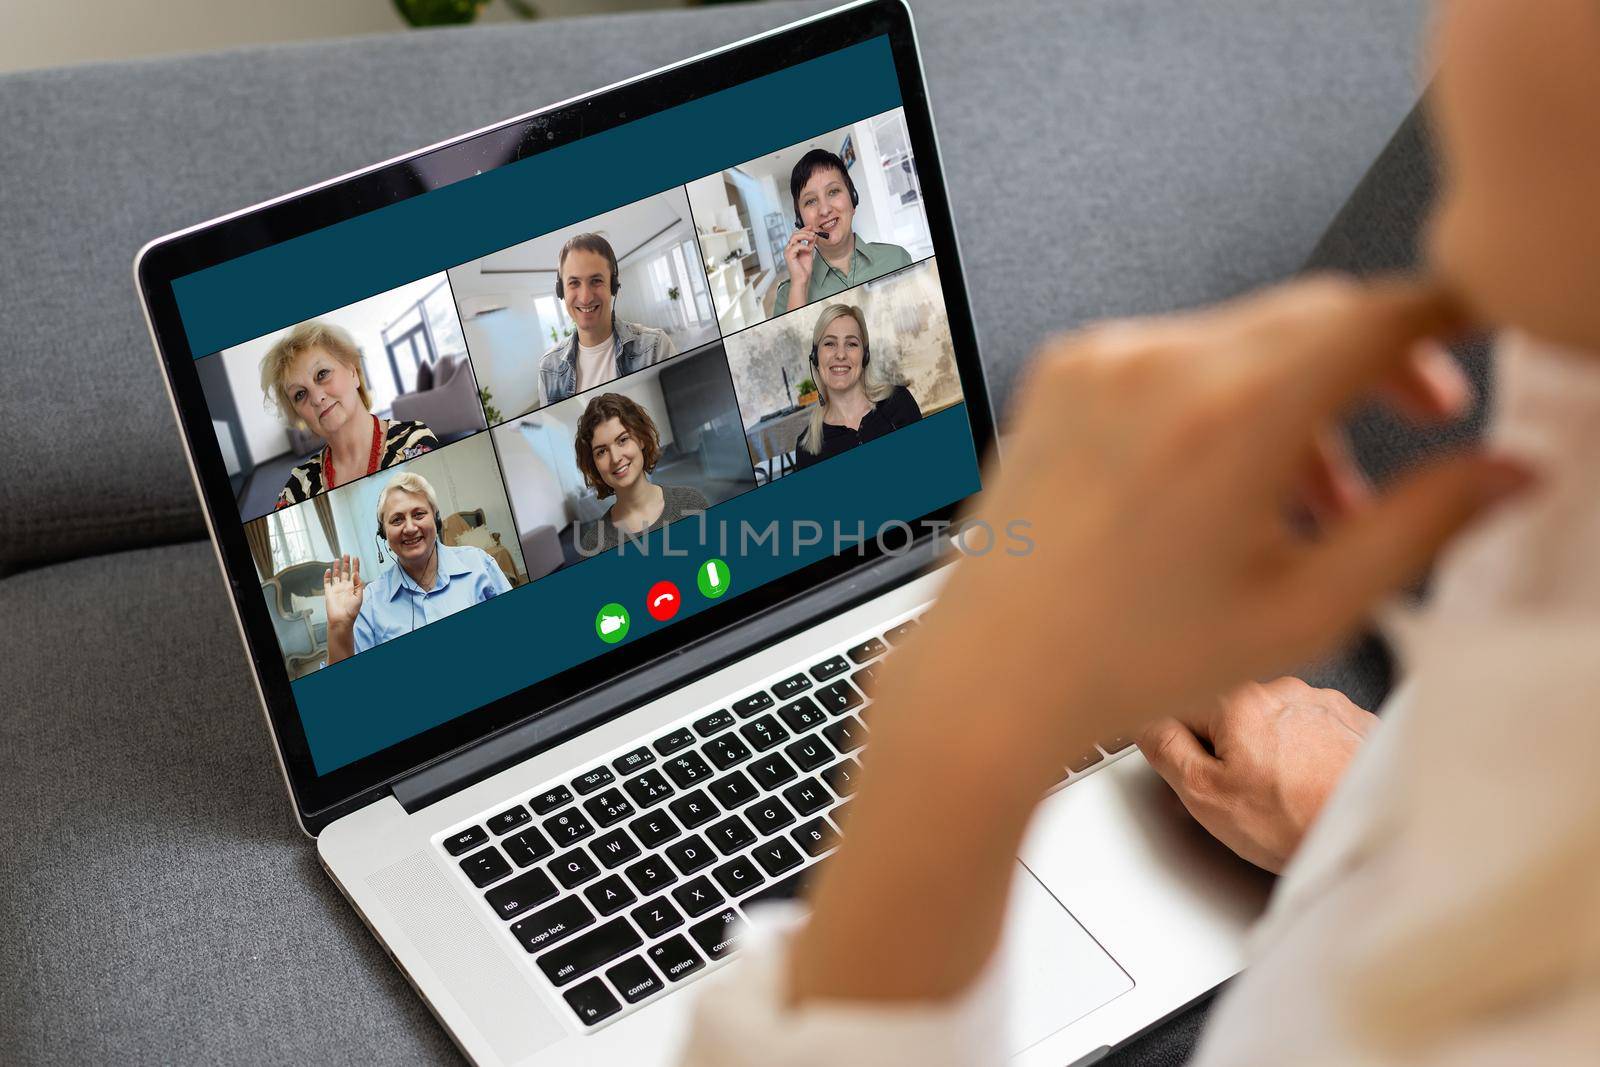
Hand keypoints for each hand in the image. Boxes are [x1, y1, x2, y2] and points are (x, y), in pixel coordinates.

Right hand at [323, 554, 363, 628]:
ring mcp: (336, 589)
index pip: (354, 574)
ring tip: (338, 559)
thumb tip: (357, 574)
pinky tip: (328, 570)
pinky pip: (327, 583)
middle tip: (346, 555)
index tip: (356, 558)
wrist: (341, 619)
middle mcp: (344, 587)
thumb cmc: (351, 611)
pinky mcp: (329, 592)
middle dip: (346, 563)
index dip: (355, 566)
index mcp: (353, 588)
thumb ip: (359, 584)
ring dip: (337, 567)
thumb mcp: (359, 597)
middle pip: (345, 572)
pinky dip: (327, 576)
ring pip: (336, 575)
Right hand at [782, 226, 820, 306]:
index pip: (796, 234)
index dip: (804, 229)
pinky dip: (804, 246)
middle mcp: (789, 248)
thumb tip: (814, 235)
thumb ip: (810, 244)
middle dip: (805, 231)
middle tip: (814, 232)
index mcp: (792, 247)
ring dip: (805, 236)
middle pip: (795, 233)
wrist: (802, 279)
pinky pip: (796, 246)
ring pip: (795, 237)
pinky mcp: (789, 256)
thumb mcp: (809, 252)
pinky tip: (809, 250)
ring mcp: (788, 252)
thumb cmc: (804, 269)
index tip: (812, 227)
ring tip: (812, 238)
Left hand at [792, 276, 1530, 1003]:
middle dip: (1378, 361)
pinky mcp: (1062, 370)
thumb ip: (1423, 527)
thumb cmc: (1124, 660)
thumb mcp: (1307, 610)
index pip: (1378, 314)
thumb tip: (1504, 473)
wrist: (990, 675)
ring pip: (1244, 335)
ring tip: (1308, 497)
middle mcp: (1160, 364)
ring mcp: (1101, 360)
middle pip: (1314, 315)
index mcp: (1232, 412)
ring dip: (1298, 390)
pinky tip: (1221, 483)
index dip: (1447, 317)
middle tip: (1420, 420)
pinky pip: (1173, 354)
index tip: (1474, 331)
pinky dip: (1219, 395)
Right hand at [1139, 677, 1377, 872]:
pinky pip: (1316, 732)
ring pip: (1276, 723)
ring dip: (1274, 751)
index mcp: (1240, 701)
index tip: (1198, 773)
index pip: (1183, 708)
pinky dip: (1312, 755)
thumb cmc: (1299, 823)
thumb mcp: (1206, 796)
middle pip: (1232, 715)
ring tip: (1288, 795)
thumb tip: (1148, 725)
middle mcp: (1284, 691)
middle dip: (1232, 751)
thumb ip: (1165, 749)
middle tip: (1247, 795)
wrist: (1374, 836)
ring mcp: (1325, 703)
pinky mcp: (1357, 722)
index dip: (1185, 748)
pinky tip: (1316, 787)